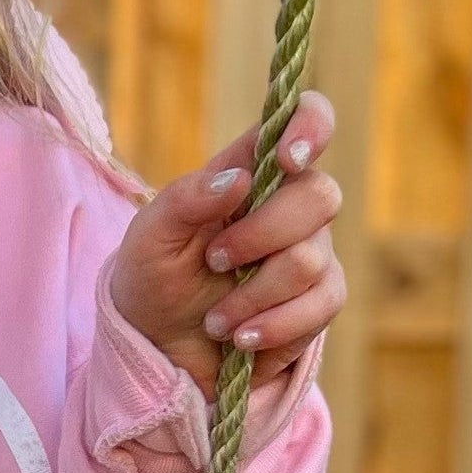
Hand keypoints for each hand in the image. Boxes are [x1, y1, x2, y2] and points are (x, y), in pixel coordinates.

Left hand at [109, 90, 345, 399]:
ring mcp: (311, 253)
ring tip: (215, 319)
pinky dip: (275, 326)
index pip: (305, 120)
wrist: (161, 352)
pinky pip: (321, 305)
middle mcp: (290, 206)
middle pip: (319, 195)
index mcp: (253, 171)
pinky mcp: (318, 302)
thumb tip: (240, 180)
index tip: (286, 159)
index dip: (309, 126)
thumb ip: (187, 198)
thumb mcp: (150, 238)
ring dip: (253, 296)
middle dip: (262, 235)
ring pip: (310, 260)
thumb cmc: (154, 281)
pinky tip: (242, 339)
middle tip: (215, 261)